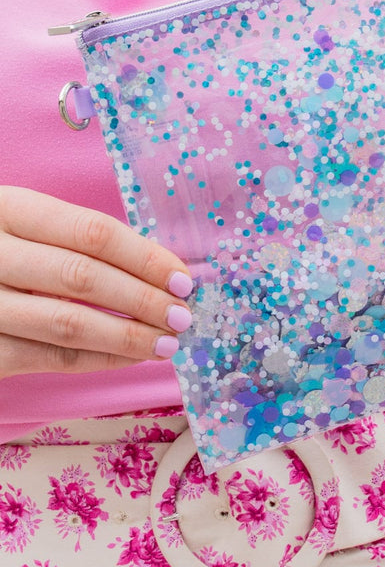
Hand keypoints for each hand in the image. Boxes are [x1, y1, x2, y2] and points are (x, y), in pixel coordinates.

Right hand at [0, 187, 193, 378]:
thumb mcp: (20, 224)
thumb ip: (73, 239)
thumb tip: (160, 269)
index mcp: (6, 207)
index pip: (92, 233)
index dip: (146, 258)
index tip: (184, 279)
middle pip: (83, 277)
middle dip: (143, 299)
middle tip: (184, 316)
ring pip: (67, 322)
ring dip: (128, 336)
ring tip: (167, 342)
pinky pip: (49, 357)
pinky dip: (98, 359)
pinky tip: (131, 357)